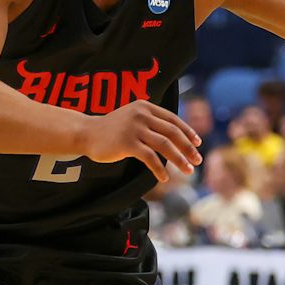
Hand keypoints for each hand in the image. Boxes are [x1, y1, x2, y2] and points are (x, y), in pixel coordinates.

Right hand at [81, 100, 202, 182]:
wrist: (86, 133)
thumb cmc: (113, 129)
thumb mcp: (134, 118)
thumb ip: (152, 123)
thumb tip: (176, 137)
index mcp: (145, 107)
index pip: (173, 119)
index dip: (187, 132)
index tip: (198, 143)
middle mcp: (141, 114)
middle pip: (172, 132)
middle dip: (188, 147)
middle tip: (198, 160)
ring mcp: (134, 128)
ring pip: (164, 145)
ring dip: (179, 159)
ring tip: (188, 171)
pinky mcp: (127, 143)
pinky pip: (149, 158)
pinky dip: (159, 169)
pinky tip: (164, 178)